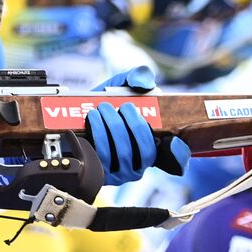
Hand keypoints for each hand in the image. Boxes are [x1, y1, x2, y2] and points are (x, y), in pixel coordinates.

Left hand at [87, 66, 190, 183]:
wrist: (72, 118)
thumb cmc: (106, 104)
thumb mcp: (122, 86)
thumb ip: (138, 77)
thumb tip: (144, 84)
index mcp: (153, 146)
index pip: (176, 158)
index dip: (179, 153)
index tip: (173, 139)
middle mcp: (140, 165)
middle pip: (146, 151)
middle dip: (133, 125)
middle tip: (121, 106)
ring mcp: (121, 173)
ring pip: (124, 154)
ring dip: (112, 127)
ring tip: (101, 109)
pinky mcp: (100, 174)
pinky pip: (102, 158)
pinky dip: (98, 135)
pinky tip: (91, 120)